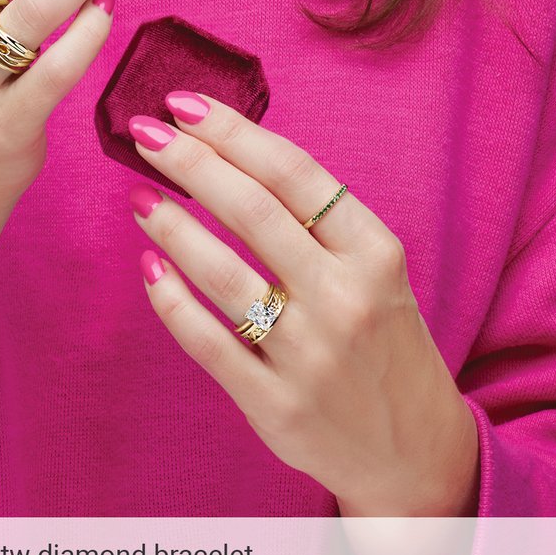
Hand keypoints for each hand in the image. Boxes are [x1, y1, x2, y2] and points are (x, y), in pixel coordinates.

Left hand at [127, 92, 480, 515]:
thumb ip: (316, 219)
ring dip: (171, 227)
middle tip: (145, 133)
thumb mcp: (375, 269)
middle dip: (191, 162)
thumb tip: (228, 153)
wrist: (415, 449)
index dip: (233, 131)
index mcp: (376, 253)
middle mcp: (346, 299)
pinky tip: (149, 267)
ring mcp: (309, 356)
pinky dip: (170, 300)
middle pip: (253, 211)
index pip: (294, 173)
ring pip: (223, 274)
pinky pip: (206, 342)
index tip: (185, 104)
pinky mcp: (274, 404)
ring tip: (140, 196)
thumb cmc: (383, 338)